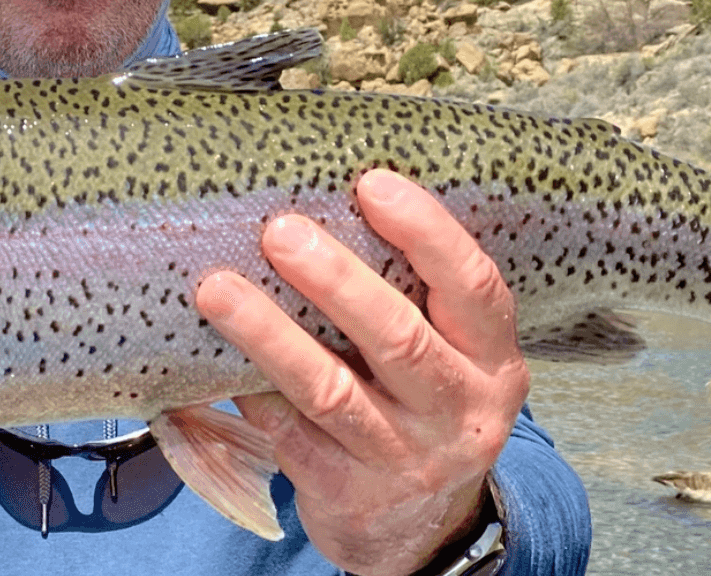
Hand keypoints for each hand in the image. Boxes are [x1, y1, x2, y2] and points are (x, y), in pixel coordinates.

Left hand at [196, 169, 527, 575]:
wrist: (421, 526)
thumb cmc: (423, 406)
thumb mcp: (452, 356)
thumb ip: (418, 297)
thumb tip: (327, 202)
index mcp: (494, 362)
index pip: (474, 288)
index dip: (427, 232)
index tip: (371, 183)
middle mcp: (460, 412)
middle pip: (399, 339)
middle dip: (335, 279)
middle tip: (280, 231)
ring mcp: (405, 459)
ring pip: (332, 392)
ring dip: (270, 335)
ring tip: (219, 289)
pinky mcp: (348, 493)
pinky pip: (291, 435)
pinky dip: (253, 390)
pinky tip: (216, 355)